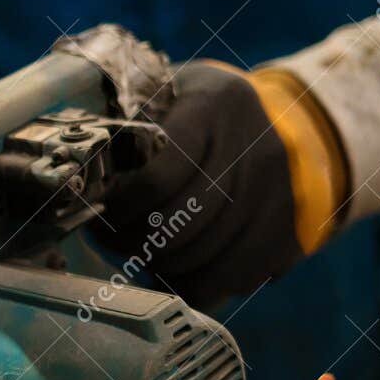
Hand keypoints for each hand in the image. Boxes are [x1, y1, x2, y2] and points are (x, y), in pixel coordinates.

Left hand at [93, 62, 344, 306]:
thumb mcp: (169, 94)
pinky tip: (173, 270)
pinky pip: (228, 280)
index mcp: (215, 105)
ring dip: (157, 265)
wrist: (299, 120)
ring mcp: (280, 193)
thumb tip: (79, 181)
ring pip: (199, 258)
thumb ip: (130, 125)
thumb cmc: (205, 113)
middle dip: (131, 241)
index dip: (120, 205)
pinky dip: (191, 285)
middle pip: (177, 224)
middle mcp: (256, 147)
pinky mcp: (292, 232)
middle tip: (111, 238)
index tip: (100, 209)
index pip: (156, 176)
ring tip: (140, 252)